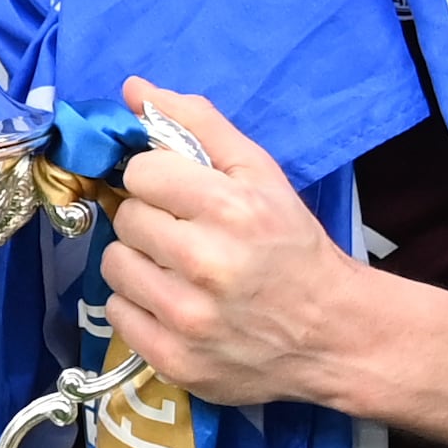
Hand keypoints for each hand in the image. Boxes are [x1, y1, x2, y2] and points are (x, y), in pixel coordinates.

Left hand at [97, 84, 360, 411]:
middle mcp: (205, 263)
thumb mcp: (261, 174)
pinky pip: (117, 314)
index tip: (182, 196)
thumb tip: (134, 88)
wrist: (332, 334)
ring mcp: (187, 318)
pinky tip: (176, 305)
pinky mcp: (174, 359)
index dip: (159, 180)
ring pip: (115, 265)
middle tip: (186, 236)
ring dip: (141, 263)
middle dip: (152, 221)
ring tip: (180, 272)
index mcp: (230, 208)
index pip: (141, 173)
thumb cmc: (293, 247)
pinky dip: (140, 307)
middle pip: (127, 218)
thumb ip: (197, 125)